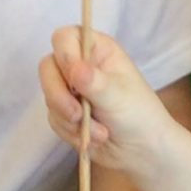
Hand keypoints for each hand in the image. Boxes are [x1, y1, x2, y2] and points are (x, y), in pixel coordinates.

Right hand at [41, 27, 180, 181]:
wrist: (142, 152)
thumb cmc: (139, 115)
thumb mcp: (119, 97)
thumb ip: (96, 83)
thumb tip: (75, 70)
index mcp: (96, 50)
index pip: (64, 39)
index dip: (64, 57)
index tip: (75, 79)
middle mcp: (79, 65)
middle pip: (48, 68)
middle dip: (59, 96)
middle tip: (77, 115)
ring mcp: (70, 90)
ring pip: (49, 98)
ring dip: (70, 120)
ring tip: (100, 133)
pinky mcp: (65, 113)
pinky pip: (54, 120)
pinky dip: (71, 133)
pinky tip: (93, 140)